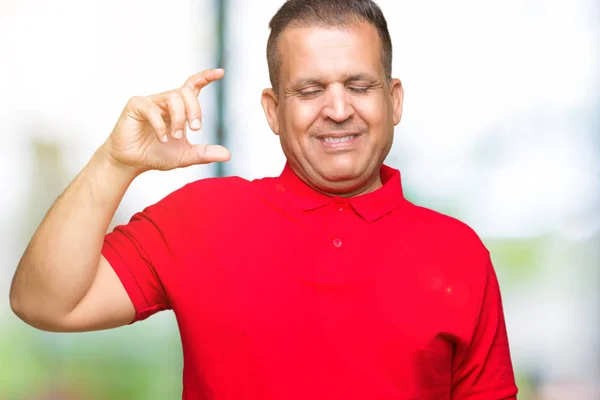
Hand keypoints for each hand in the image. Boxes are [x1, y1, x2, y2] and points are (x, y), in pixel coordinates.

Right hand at [103, 69, 229, 174]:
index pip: (193, 86)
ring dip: (179, 119)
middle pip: (186, 92)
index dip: (206, 77)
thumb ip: (205, 154)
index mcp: (179, 108)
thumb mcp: (185, 156)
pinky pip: (152, 109)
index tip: (220, 72)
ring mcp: (151, 102)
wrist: (132, 163)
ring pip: (173, 98)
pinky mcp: (136, 106)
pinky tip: (162, 139)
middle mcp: (166, 101)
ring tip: (175, 137)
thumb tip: (228, 155)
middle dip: (195, 109)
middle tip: (196, 128)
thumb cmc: (157, 155)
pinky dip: (160, 125)